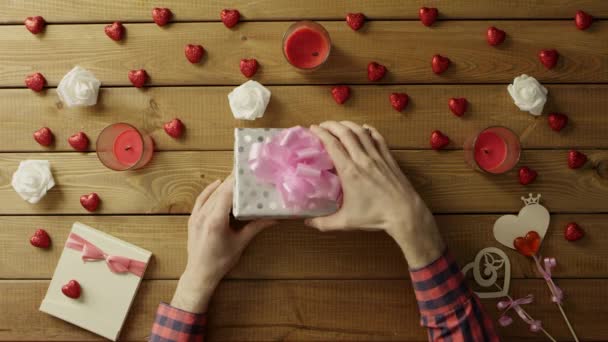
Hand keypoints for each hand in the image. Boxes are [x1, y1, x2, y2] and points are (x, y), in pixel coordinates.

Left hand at [171, 174, 275, 312]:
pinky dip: (209, 190)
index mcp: (216, 220)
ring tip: (236, 177)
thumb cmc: (221, 261)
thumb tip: (275, 218)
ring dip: (223, 185)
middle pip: (219, 191)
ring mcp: (196, 216)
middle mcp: (204, 214)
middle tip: (246, 173)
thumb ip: (256, 227)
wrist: (200, 273)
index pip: (227, 194)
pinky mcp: (193, 218)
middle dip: (232, 181)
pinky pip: (201, 199)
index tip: (247, 173)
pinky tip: (218, 183)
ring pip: (211, 194)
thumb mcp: (241, 243)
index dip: (237, 182)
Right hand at [308, 121, 444, 267]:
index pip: (332, 145)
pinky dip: (369, 130)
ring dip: (348, 124)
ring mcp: (377, 157)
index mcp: (349, 171)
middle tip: (323, 125)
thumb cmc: (375, 217)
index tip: (313, 129)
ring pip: (361, 132)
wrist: (404, 213)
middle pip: (345, 133)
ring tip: (339, 125)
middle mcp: (362, 159)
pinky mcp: (389, 158)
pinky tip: (364, 128)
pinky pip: (378, 138)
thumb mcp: (346, 222)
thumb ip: (323, 223)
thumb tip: (307, 223)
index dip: (321, 133)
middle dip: (332, 125)